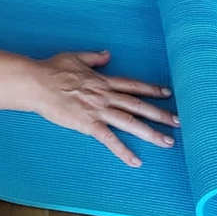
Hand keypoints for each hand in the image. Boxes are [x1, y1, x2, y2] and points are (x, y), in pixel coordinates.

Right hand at [29, 50, 178, 165]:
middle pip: (138, 105)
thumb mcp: (75, 57)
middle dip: (160, 113)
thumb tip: (107, 54)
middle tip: (179, 122)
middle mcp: (105, 95)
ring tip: (167, 142)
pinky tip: (135, 161)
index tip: (168, 93)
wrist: (37, 83)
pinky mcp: (88, 124)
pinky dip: (123, 151)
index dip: (151, 89)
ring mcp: (98, 110)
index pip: (133, 85)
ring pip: (130, 122)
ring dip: (150, 132)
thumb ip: (93, 58)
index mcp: (103, 80)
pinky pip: (109, 140)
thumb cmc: (52, 69)